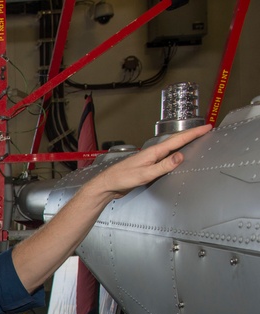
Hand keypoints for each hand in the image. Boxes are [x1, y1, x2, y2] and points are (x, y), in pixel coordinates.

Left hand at [91, 123, 210, 199]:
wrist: (107, 185)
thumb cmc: (122, 179)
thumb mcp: (145, 174)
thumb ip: (163, 166)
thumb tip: (180, 156)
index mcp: (154, 152)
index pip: (178, 140)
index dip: (193, 133)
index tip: (207, 127)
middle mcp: (153, 153)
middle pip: (176, 141)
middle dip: (191, 135)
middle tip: (205, 130)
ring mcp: (150, 158)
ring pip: (171, 148)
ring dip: (184, 142)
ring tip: (196, 138)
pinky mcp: (148, 166)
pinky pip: (166, 157)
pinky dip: (175, 152)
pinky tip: (177, 155)